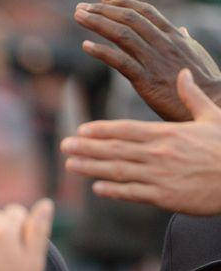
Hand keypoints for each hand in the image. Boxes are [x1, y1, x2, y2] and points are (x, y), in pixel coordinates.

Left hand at [62, 69, 220, 214]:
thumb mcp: (212, 117)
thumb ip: (192, 96)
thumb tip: (183, 73)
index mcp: (168, 134)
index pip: (127, 129)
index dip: (102, 130)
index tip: (81, 130)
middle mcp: (159, 154)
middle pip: (115, 149)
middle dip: (87, 148)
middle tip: (64, 146)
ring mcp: (159, 176)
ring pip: (118, 171)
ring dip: (92, 168)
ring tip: (70, 165)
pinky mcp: (164, 197)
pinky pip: (132, 194)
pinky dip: (113, 191)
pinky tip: (96, 187)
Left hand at [75, 0, 220, 121]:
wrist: (211, 104)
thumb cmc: (201, 83)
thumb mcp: (195, 55)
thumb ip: (184, 41)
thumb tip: (181, 29)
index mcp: (173, 37)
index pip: (145, 12)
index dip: (123, 3)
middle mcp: (162, 44)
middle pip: (129, 19)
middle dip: (103, 10)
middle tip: (81, 7)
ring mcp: (154, 60)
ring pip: (122, 35)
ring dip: (97, 23)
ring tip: (79, 17)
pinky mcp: (146, 80)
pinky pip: (120, 62)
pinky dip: (101, 52)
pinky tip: (85, 46)